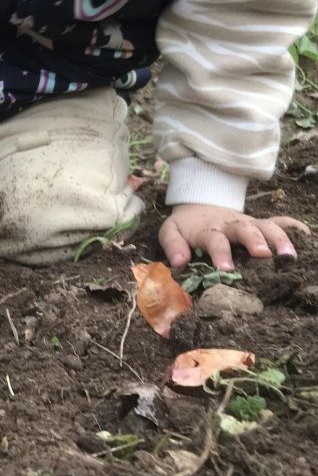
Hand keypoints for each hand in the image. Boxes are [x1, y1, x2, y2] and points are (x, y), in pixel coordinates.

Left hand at [159, 203, 309, 269]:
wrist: (199, 206)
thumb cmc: (186, 227)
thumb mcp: (170, 232)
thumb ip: (173, 246)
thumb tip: (178, 263)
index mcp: (209, 230)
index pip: (215, 240)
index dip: (220, 253)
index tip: (225, 268)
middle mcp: (232, 226)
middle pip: (246, 230)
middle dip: (255, 241)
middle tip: (264, 255)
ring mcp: (250, 224)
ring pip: (268, 226)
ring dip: (280, 238)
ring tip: (290, 256)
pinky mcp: (261, 224)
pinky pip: (281, 221)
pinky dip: (294, 227)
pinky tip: (307, 237)